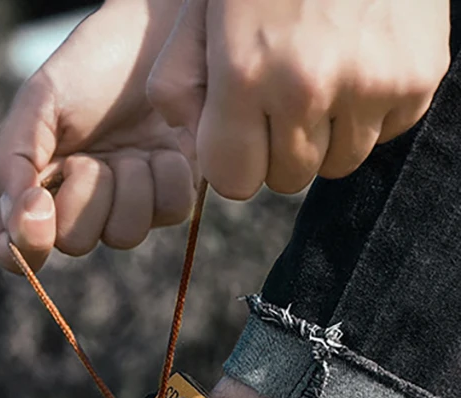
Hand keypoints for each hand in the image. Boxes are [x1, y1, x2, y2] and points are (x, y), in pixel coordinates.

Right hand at [0, 0, 196, 272]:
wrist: (155, 31)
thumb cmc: (91, 65)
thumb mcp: (38, 102)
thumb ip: (12, 162)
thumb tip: (17, 221)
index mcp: (36, 192)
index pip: (17, 250)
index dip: (25, 245)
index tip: (37, 209)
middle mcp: (81, 208)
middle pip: (74, 244)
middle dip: (85, 197)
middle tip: (90, 156)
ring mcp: (128, 205)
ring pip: (124, 235)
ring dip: (128, 184)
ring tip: (131, 147)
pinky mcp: (172, 195)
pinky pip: (169, 213)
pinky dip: (168, 176)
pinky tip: (165, 146)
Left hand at [146, 0, 450, 198]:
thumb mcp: (198, 17)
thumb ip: (177, 88)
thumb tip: (195, 144)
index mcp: (246, 74)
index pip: (235, 181)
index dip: (234, 160)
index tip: (239, 130)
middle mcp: (308, 87)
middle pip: (287, 179)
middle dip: (278, 149)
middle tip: (282, 97)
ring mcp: (370, 83)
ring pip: (337, 163)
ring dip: (326, 136)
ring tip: (322, 77)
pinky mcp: (418, 76)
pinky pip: (385, 133)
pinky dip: (371, 112)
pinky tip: (358, 63)